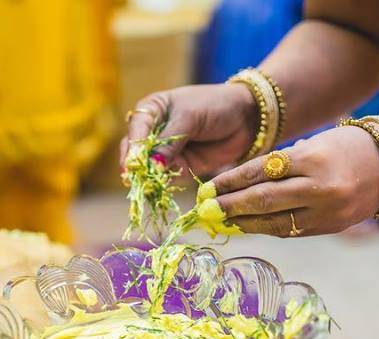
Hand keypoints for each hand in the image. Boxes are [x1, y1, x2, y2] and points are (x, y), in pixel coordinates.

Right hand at [121, 83, 258, 176]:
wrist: (246, 118)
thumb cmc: (216, 106)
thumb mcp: (190, 117)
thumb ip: (170, 140)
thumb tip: (152, 164)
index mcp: (152, 110)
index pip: (136, 129)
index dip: (133, 147)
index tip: (132, 164)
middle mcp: (153, 131)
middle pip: (136, 151)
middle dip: (136, 166)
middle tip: (135, 181)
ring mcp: (165, 151)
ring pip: (149, 168)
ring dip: (148, 179)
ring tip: (148, 189)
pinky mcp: (178, 167)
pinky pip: (165, 179)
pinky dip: (163, 186)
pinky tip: (161, 192)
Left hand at [210, 126, 378, 236]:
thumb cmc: (346, 147)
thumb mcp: (314, 145)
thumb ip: (280, 165)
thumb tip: (237, 187)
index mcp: (313, 159)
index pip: (261, 171)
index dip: (231, 182)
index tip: (208, 189)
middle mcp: (320, 187)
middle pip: (264, 200)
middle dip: (231, 206)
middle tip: (207, 210)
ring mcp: (327, 212)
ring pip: (275, 222)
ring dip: (244, 223)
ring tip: (223, 221)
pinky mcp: (330, 228)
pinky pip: (290, 230)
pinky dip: (267, 228)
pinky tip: (249, 226)